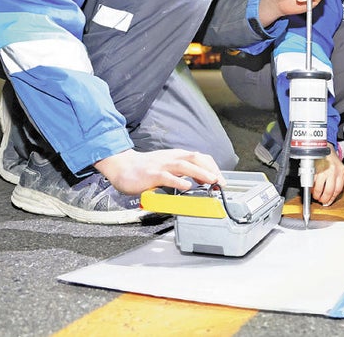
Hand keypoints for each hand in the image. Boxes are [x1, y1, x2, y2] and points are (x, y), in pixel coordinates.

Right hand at [94, 148, 223, 194]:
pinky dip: (178, 181)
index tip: (221, 178)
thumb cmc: (145, 168)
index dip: (212, 167)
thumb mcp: (167, 166)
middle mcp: (171, 158)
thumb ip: (182, 172)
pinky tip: (186, 186)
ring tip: (211, 180)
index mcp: (176, 156)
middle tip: (221, 181)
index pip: (199, 157)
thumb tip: (200, 179)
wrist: (122, 166)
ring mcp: (161, 166)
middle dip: (210, 169)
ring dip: (199, 172)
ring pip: (183, 166)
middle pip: (194, 159)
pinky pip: (166, 177)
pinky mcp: (151, 175)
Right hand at [312, 142, 343, 206]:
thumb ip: (336, 179)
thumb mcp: (338, 167)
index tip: (329, 201)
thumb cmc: (330, 157)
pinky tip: (311, 188)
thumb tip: (331, 195)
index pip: (338, 189)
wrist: (322, 145)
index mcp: (340, 171)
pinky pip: (311, 182)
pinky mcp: (314, 169)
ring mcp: (323, 170)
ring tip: (315, 196)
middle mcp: (332, 171)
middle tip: (321, 200)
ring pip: (319, 188)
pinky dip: (311, 188)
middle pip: (329, 191)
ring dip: (316, 195)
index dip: (332, 198)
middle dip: (324, 199)